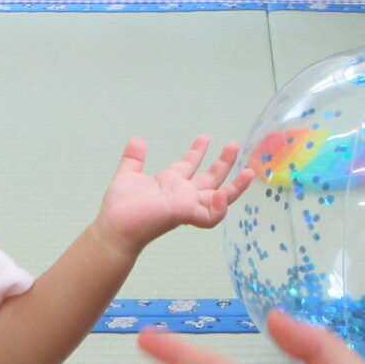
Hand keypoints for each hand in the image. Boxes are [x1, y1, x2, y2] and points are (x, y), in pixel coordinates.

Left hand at [93, 134, 246, 251]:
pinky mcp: (186, 214)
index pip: (190, 166)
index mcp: (170, 183)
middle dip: (224, 162)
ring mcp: (187, 205)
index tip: (205, 137)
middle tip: (235, 144)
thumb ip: (134, 159)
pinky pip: (211, 216)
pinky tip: (223, 195)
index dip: (198, 151)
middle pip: (211, 178)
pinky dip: (220, 207)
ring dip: (236, 187)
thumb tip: (137, 139)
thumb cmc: (120, 206)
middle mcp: (183, 194)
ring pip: (220, 198)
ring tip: (249, 172)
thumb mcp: (128, 175)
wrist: (115, 226)